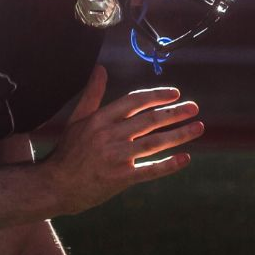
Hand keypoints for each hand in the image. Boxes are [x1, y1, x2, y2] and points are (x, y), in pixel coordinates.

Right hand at [46, 66, 203, 212]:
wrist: (56, 185)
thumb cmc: (68, 151)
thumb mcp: (77, 119)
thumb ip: (92, 94)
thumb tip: (100, 68)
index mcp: (100, 119)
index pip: (135, 102)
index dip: (157, 96)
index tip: (176, 94)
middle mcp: (109, 136)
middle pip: (149, 120)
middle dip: (175, 112)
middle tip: (194, 107)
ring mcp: (116, 157)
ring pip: (154, 143)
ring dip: (179, 134)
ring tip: (198, 127)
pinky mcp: (121, 178)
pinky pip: (150, 170)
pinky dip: (168, 165)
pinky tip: (185, 158)